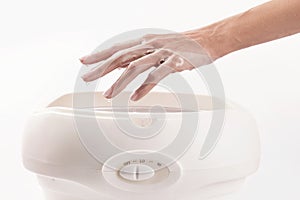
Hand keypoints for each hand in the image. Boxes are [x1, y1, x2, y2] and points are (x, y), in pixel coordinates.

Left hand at [80, 33, 212, 100]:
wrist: (209, 39)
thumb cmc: (184, 44)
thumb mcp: (158, 46)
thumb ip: (141, 55)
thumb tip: (123, 64)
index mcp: (145, 41)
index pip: (117, 48)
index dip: (99, 54)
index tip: (84, 61)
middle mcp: (150, 45)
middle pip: (120, 56)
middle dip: (101, 68)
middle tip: (86, 79)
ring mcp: (162, 53)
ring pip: (135, 67)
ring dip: (120, 82)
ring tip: (108, 95)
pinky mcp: (175, 62)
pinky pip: (157, 76)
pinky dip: (145, 87)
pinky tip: (135, 98)